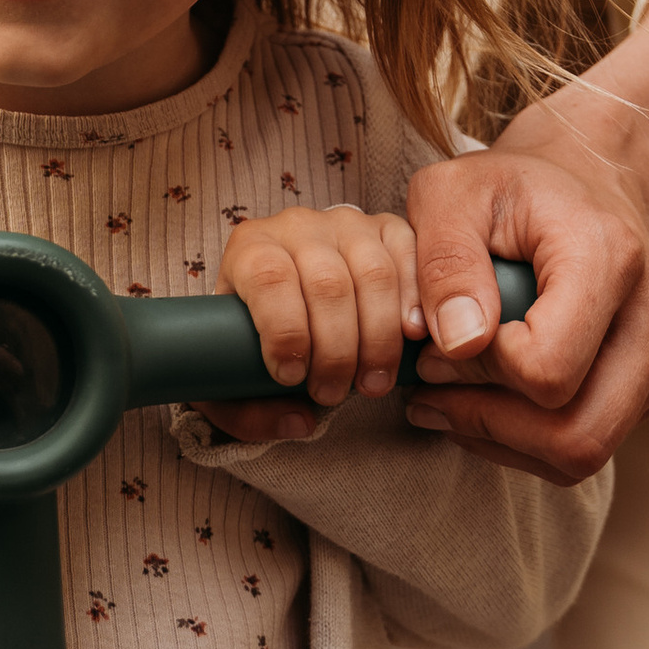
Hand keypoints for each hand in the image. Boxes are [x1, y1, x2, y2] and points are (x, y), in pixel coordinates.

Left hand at [196, 207, 423, 446]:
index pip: (269, 278)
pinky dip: (416, 300)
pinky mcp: (389, 230)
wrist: (290, 297)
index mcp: (251, 249)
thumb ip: (248, 411)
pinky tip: (412, 339)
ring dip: (379, 338)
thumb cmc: (257, 340)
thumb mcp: (232, 378)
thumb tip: (299, 422)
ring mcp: (348, 226)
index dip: (285, 331)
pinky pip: (412, 256)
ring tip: (371, 383)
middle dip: (336, 351)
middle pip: (327, 284)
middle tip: (333, 394)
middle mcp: (299, 227)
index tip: (291, 377)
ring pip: (374, 274)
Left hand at [402, 123, 648, 484]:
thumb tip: (459, 344)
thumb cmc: (512, 188)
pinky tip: (486, 397)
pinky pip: (588, 447)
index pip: (547, 369)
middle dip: (489, 426)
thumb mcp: (453, 194)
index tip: (437, 343)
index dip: (479, 372)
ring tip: (448, 397)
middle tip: (430, 390)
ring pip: (583, 453)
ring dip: (503, 440)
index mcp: (611, 258)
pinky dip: (527, 440)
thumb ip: (444, 260)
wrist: (588, 183)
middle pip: (578, 434)